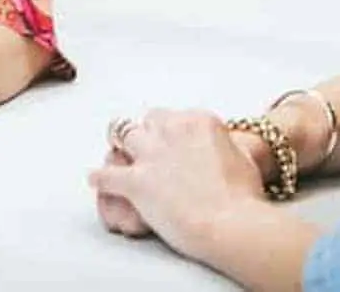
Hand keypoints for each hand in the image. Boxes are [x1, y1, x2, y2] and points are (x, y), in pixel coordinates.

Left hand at [87, 109, 270, 260]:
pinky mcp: (136, 181)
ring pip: (122, 136)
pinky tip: (95, 179)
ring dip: (120, 147)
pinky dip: (99, 178)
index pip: (173, 117)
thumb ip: (225, 146)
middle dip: (146, 134)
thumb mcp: (244, 159)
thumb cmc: (244, 198)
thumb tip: (220, 148)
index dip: (169, 131)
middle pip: (147, 122)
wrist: (233, 223)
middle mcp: (171, 131)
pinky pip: (106, 174)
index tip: (169, 141)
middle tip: (144, 147)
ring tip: (115, 152)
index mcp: (197, 122)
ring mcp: (151, 155)